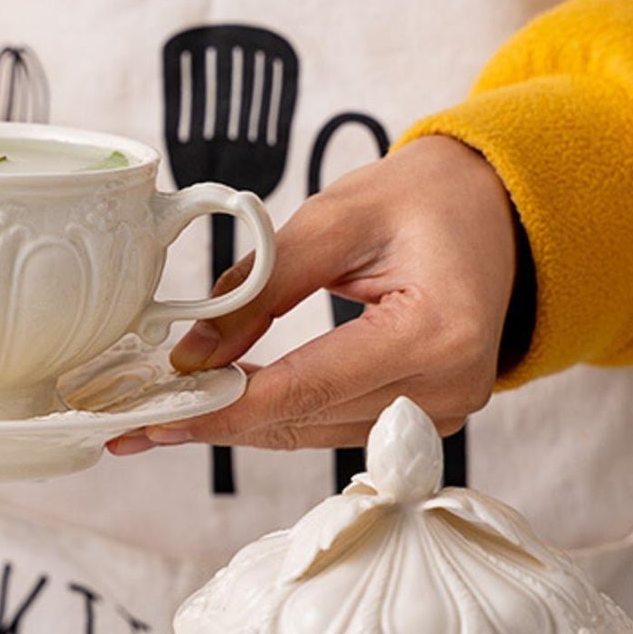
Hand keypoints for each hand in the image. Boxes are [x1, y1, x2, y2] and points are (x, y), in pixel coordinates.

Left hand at [108, 135, 516, 453]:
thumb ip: (262, 285)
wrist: (495, 212)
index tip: (159, 413)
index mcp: (437, 333)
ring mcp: (442, 412)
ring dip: (242, 424)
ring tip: (168, 415)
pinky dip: (279, 414)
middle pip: (306, 420)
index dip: (225, 406)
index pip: (308, 387)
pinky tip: (226, 405)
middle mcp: (448, 388)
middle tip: (136, 422)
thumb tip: (192, 354)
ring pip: (314, 433)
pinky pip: (334, 426)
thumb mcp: (338, 216)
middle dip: (219, 419)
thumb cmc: (426, 200)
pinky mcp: (426, 418)